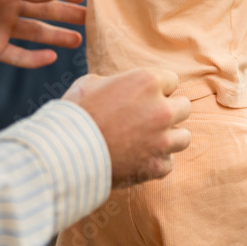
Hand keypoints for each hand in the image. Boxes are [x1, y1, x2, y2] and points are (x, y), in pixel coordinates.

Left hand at [0, 0, 85, 67]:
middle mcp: (9, 5)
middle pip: (45, 10)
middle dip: (67, 14)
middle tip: (89, 20)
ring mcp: (2, 27)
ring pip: (37, 33)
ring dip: (57, 36)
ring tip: (78, 40)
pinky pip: (18, 55)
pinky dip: (34, 58)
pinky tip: (51, 57)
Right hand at [63, 69, 191, 186]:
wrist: (63, 154)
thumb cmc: (73, 115)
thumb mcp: (90, 84)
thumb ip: (116, 81)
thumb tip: (120, 85)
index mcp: (147, 81)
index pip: (172, 80)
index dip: (157, 89)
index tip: (142, 98)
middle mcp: (161, 109)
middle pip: (184, 107)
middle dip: (168, 111)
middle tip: (147, 119)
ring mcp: (162, 140)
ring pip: (183, 136)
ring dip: (168, 138)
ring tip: (148, 140)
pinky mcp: (156, 166)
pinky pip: (168, 163)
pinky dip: (156, 162)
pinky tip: (140, 159)